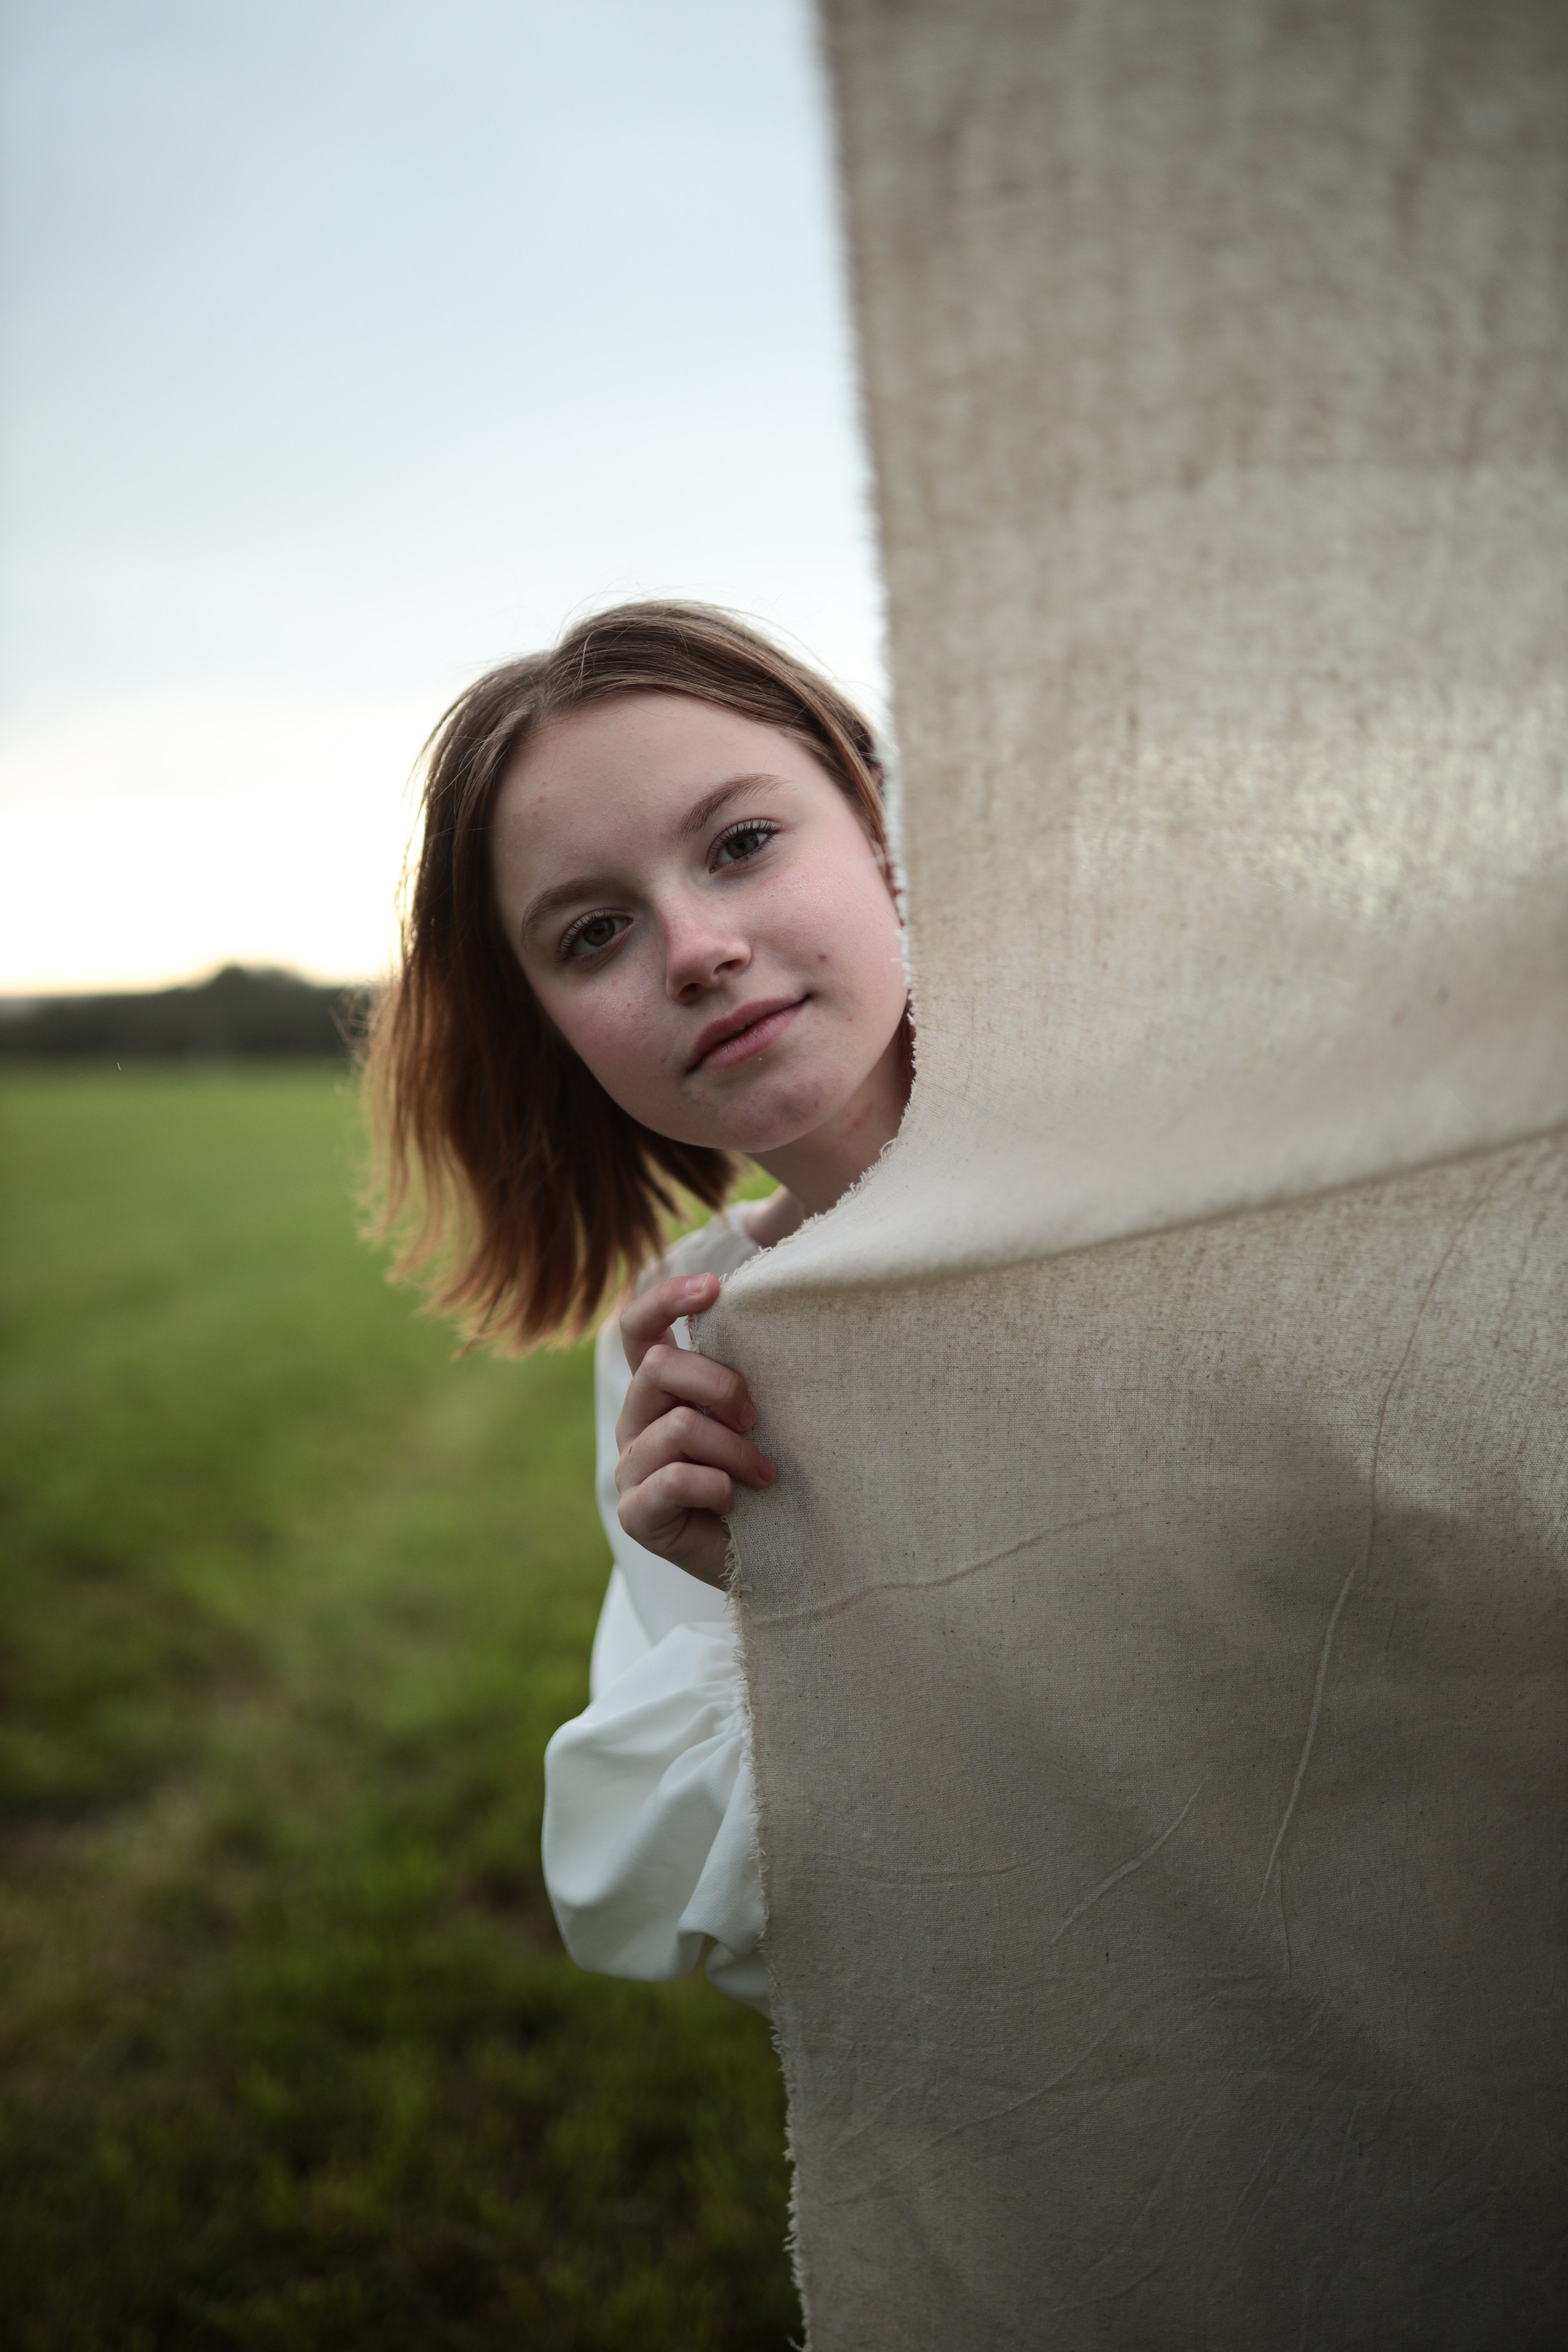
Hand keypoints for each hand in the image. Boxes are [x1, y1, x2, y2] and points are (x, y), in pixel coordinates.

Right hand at [613, 1272, 776, 1588]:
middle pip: (658, 1368)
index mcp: (659, 1389)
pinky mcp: (635, 1513)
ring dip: (735, 1449)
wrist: (774, 1558)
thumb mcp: (756, 1415)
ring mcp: (630, 1468)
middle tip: (757, 1419)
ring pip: (677, 1427)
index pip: (637, 1328)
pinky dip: (717, 1487)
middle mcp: (636, 1421)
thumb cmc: (766, 1477)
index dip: (665, 1299)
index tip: (714, 1289)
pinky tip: (736, 1503)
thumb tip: (765, 1310)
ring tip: (766, 1475)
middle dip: (720, 1385)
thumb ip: (741, 1374)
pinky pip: (674, 1480)